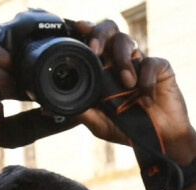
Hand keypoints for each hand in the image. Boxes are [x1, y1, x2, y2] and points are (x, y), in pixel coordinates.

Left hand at [76, 20, 195, 165]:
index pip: (93, 44)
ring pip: (128, 42)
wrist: (154, 139)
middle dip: (101, 35)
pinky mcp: (160, 68)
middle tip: (95, 50)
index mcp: (102, 71)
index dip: (86, 33)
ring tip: (125, 85)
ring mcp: (138, 63)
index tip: (76, 28)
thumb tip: (50, 109)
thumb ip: (79, 112)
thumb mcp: (97, 123)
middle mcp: (118, 62)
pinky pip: (151, 63)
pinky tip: (145, 98)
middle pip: (110, 32)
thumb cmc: (124, 128)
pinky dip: (146, 80)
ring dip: (122, 62)